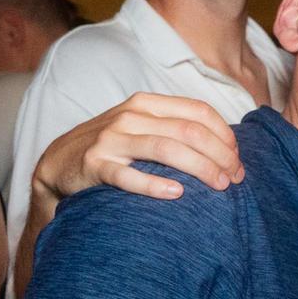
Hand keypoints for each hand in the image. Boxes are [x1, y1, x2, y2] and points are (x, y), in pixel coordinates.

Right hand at [31, 93, 242, 203]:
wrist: (59, 163)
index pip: (199, 112)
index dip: (225, 136)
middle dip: (220, 155)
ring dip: (200, 168)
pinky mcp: (95, 166)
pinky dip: (154, 185)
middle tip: (235, 179)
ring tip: (220, 186)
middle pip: (189, 131)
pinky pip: (128, 176)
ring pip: (166, 149)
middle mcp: (130, 116)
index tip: (238, 160)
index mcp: (148, 103)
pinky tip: (177, 194)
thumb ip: (176, 129)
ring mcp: (111, 140)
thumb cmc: (114, 147)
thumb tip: (226, 148)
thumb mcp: (143, 127)